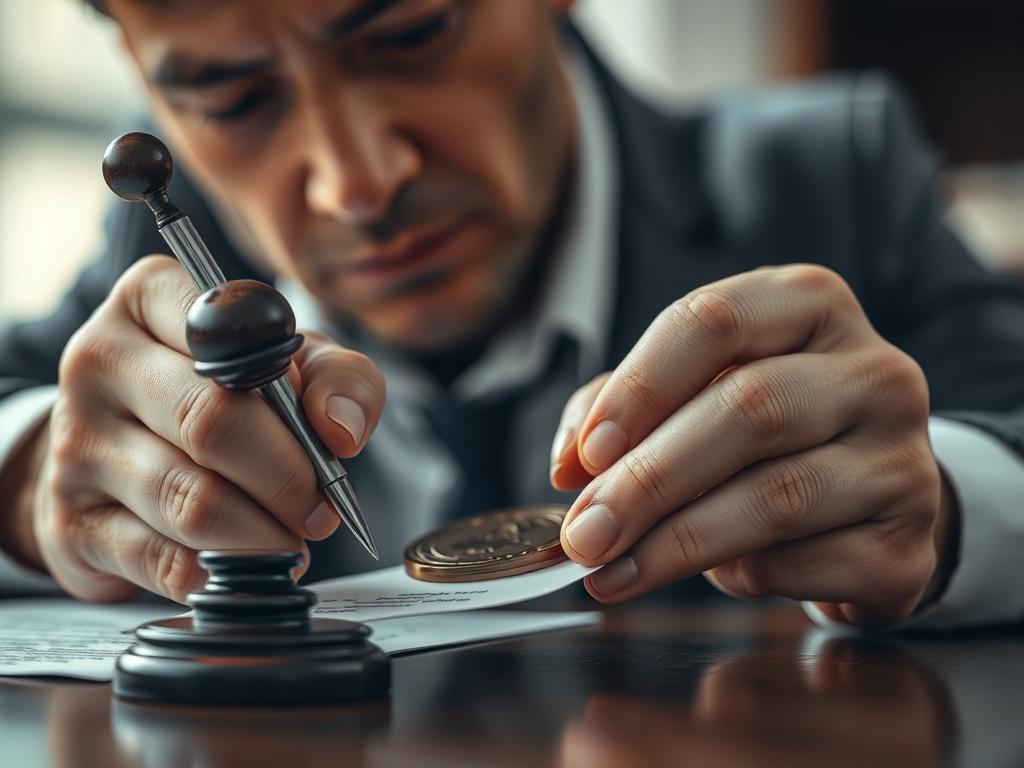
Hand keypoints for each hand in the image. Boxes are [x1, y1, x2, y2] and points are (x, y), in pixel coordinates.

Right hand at [6, 255, 384, 602]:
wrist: (115, 464)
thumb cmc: (218, 399)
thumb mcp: (288, 365)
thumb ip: (336, 378)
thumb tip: (340, 429)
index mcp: (150, 299)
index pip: (234, 335)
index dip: (295, 390)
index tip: (326, 433)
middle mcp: (100, 360)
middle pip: (212, 422)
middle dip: (289, 478)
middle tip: (323, 508)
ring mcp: (76, 444)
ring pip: (192, 501)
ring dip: (264, 534)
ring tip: (293, 539)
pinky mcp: (72, 523)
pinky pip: (165, 561)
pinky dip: (226, 574)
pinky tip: (251, 567)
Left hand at [551, 265, 956, 625]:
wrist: (871, 500)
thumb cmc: (765, 436)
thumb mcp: (696, 393)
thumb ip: (622, 409)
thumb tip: (570, 464)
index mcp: (810, 307)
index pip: (716, 321)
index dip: (640, 388)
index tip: (585, 454)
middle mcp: (873, 371)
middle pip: (749, 409)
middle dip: (648, 480)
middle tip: (585, 534)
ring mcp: (903, 458)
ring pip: (778, 496)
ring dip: (676, 542)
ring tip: (610, 571)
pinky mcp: (908, 544)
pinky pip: (806, 564)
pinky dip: (741, 577)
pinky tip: (712, 578)